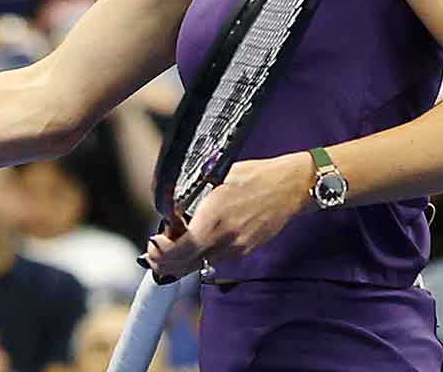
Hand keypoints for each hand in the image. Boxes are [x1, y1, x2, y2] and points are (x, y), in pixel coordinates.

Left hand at [142, 152, 313, 279]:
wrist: (290, 187)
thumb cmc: (253, 176)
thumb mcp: (215, 177)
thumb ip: (191, 197)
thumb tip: (170, 211)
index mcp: (215, 218)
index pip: (180, 248)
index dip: (161, 252)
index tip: (152, 244)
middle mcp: (226, 239)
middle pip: (186, 263)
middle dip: (164, 262)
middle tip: (152, 253)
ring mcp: (237, 248)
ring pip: (199, 265)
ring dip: (181, 261)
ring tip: (168, 247)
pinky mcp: (245, 251)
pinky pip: (215, 260)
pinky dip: (199, 257)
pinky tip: (193, 245)